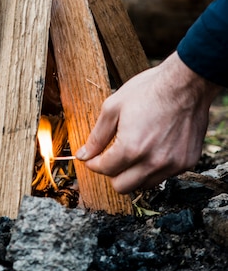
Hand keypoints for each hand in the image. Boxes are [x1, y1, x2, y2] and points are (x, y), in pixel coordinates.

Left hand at [76, 52, 220, 193]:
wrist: (186, 83)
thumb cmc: (149, 90)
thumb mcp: (113, 107)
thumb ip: (97, 136)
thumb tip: (83, 155)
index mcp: (131, 148)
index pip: (105, 170)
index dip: (94, 163)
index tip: (93, 157)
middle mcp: (153, 162)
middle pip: (122, 187)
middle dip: (112, 172)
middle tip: (111, 156)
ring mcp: (173, 165)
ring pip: (144, 184)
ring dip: (133, 172)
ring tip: (133, 150)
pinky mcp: (187, 162)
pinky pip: (164, 175)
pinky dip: (154, 167)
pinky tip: (153, 147)